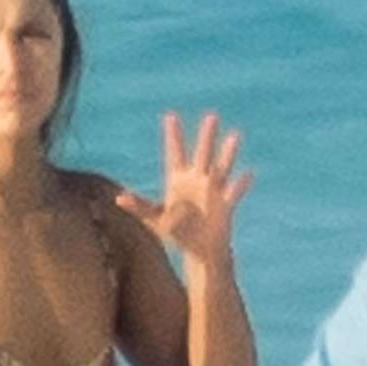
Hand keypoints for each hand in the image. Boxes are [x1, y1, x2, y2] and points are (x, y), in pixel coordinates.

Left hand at [115, 112, 252, 264]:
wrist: (200, 249)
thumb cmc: (177, 231)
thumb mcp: (155, 219)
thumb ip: (139, 207)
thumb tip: (119, 198)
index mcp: (178, 180)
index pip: (175, 153)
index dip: (173, 136)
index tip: (171, 116)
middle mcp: (197, 180)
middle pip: (202, 154)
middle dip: (206, 137)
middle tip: (211, 116)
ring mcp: (213, 190)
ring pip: (220, 168)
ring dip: (227, 154)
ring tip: (235, 136)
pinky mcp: (225, 204)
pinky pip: (233, 193)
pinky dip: (240, 185)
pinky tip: (247, 175)